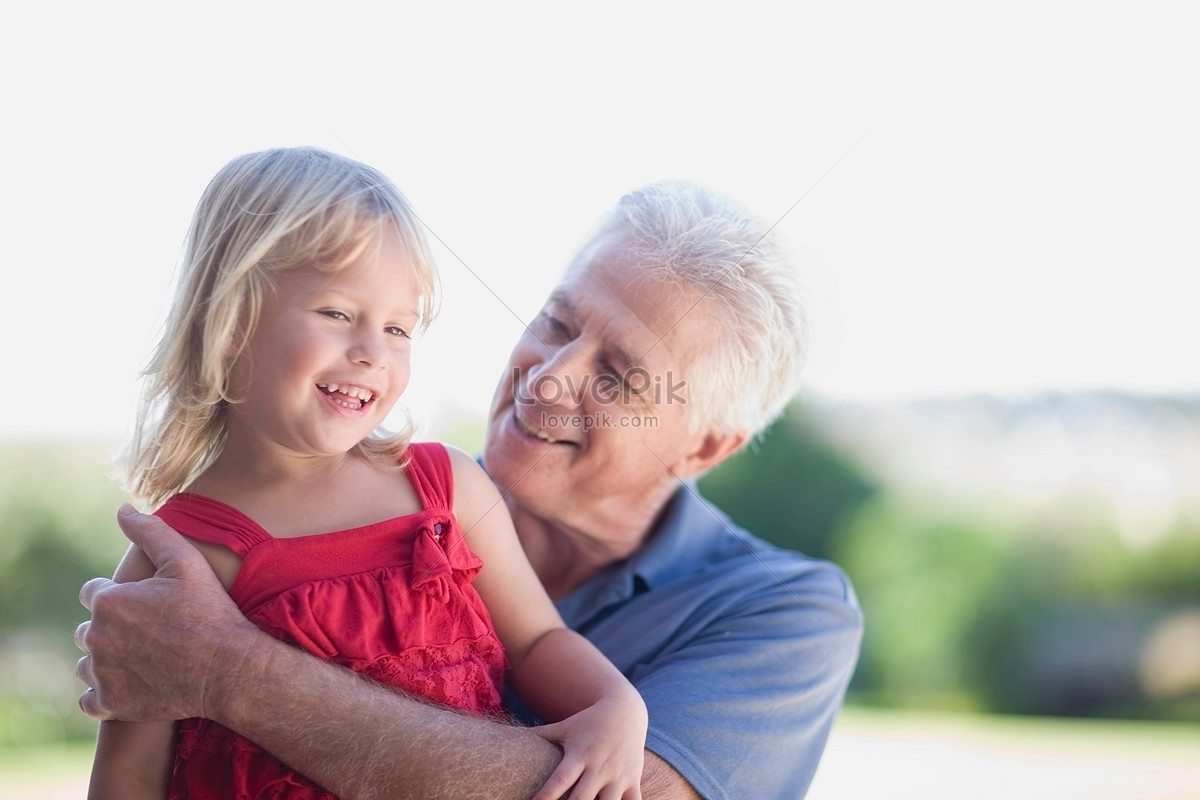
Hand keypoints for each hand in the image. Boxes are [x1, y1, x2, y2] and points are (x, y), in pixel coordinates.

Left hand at [75, 505, 256, 721]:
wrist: (229, 668)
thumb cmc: (210, 611)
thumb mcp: (187, 562)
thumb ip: (150, 532)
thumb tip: (121, 511)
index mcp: (108, 601)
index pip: (92, 593)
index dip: (119, 594)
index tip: (146, 603)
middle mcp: (96, 637)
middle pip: (87, 629)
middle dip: (111, 628)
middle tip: (149, 631)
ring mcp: (102, 673)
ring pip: (87, 663)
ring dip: (106, 660)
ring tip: (143, 658)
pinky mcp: (110, 704)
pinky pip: (90, 699)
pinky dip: (105, 693)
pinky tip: (131, 684)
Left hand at [531, 692, 647, 799]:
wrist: (627, 710)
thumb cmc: (590, 721)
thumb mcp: (565, 727)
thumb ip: (540, 734)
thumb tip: (511, 736)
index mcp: (579, 756)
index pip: (560, 780)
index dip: (545, 796)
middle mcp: (598, 768)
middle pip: (582, 799)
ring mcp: (617, 776)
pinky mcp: (632, 781)